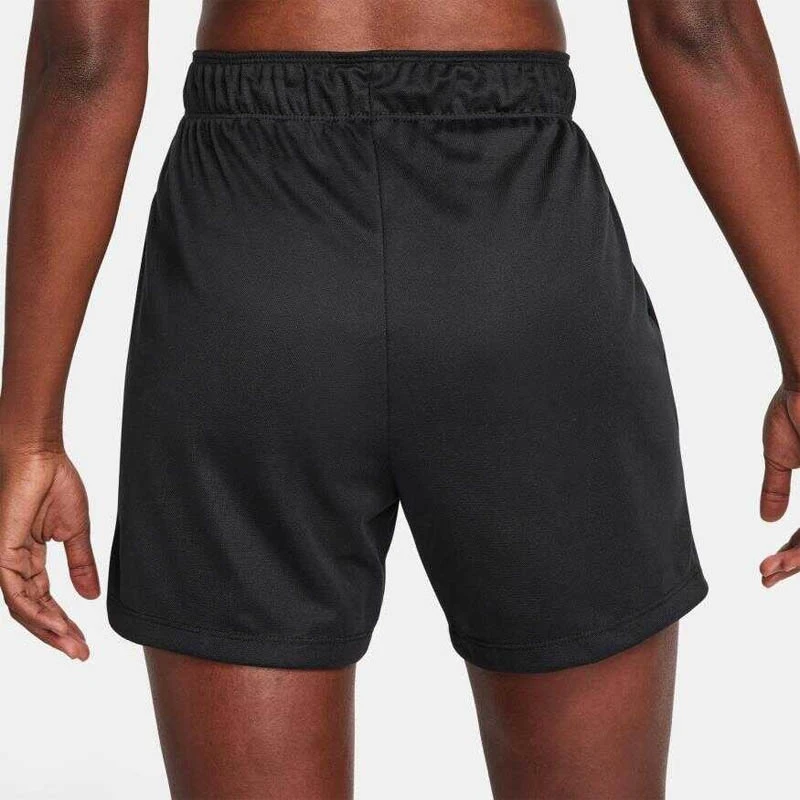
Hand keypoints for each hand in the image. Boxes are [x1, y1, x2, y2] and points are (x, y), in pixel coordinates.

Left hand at [0, 447, 98, 657]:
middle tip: (81, 653)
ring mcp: (6, 560)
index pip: (44, 600)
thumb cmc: (55, 481)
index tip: (84, 643)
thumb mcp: (76, 531)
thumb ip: (82, 564)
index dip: (63, 623)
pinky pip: (17, 592)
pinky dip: (36, 611)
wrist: (40, 455)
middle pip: (32, 611)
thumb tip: (91, 595)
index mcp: (29, 558)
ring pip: (23, 608)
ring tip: (73, 644)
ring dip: (49, 629)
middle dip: (57, 635)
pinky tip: (57, 623)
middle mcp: (14, 564)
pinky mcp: (2, 553)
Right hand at [759, 386, 799, 586]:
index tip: (766, 566)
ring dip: (798, 559)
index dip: (791, 553)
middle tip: (766, 575)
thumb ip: (776, 488)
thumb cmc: (796, 406)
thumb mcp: (781, 456)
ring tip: (771, 570)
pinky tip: (790, 556)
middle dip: (793, 563)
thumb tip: (768, 518)